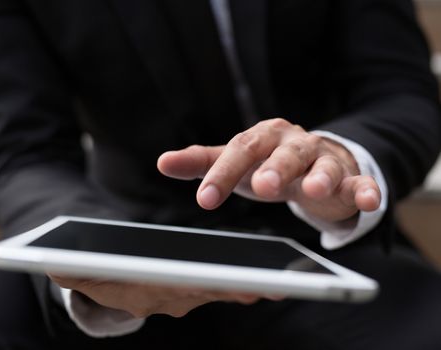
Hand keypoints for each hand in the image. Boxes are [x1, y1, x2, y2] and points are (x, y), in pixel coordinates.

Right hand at [49, 275, 264, 317]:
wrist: (99, 277)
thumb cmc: (92, 269)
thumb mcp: (77, 271)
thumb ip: (71, 268)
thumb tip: (55, 264)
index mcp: (142, 292)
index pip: (176, 290)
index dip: (204, 287)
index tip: (233, 286)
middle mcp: (164, 298)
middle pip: (204, 292)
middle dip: (237, 290)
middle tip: (270, 285)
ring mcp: (178, 295)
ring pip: (215, 290)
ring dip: (244, 288)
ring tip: (278, 282)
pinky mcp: (188, 286)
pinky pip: (215, 286)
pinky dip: (238, 285)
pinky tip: (263, 282)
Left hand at [157, 118, 380, 222]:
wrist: (312, 161)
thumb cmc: (265, 163)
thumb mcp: (235, 162)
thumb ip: (202, 162)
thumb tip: (162, 162)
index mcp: (262, 137)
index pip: (240, 150)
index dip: (223, 173)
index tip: (205, 199)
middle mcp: (294, 143)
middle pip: (283, 153)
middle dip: (273, 169)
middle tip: (261, 187)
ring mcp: (324, 159)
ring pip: (325, 164)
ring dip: (320, 175)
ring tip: (313, 188)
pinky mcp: (350, 177)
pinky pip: (360, 182)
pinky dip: (366, 190)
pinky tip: (369, 200)